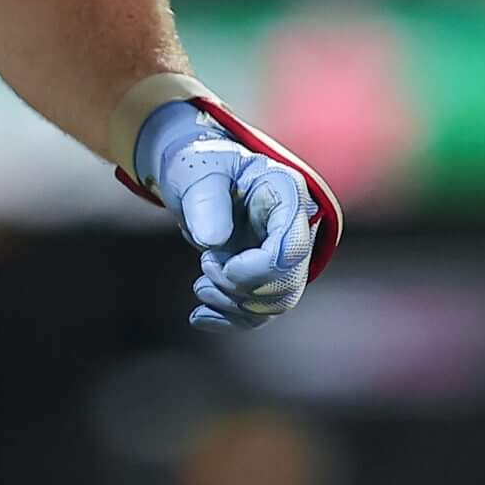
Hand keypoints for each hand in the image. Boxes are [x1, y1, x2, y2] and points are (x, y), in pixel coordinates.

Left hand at [136, 99, 317, 331]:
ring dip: (234, 305)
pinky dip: (229, 319)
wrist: (191, 177)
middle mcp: (293, 226)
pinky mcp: (264, 275)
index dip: (258, 268)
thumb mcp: (197, 172)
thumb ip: (206, 200)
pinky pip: (257, 312)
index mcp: (286, 193)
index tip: (216, 264)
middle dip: (241, 288)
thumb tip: (214, 241)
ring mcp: (281, 253)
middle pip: (288, 282)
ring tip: (200, 286)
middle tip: (204, 265)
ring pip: (274, 303)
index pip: (292, 247)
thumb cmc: (197, 165)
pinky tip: (199, 316)